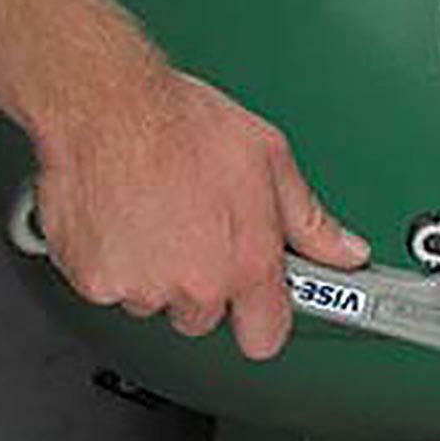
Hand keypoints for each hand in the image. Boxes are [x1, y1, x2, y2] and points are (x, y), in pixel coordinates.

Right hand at [34, 70, 369, 358]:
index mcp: (247, 264)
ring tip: (156, 213)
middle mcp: (196, 286)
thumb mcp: (271, 161)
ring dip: (155, 271)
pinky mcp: (93, 280)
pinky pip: (108, 287)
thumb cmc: (183, 124)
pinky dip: (111, 260)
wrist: (106, 103)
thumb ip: (311, 221)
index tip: (260, 305)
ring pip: (154, 301)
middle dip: (202, 283)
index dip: (263, 320)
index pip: (265, 337)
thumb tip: (346, 252)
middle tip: (196, 230)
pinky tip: (122, 217)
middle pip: (203, 316)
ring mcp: (142, 287)